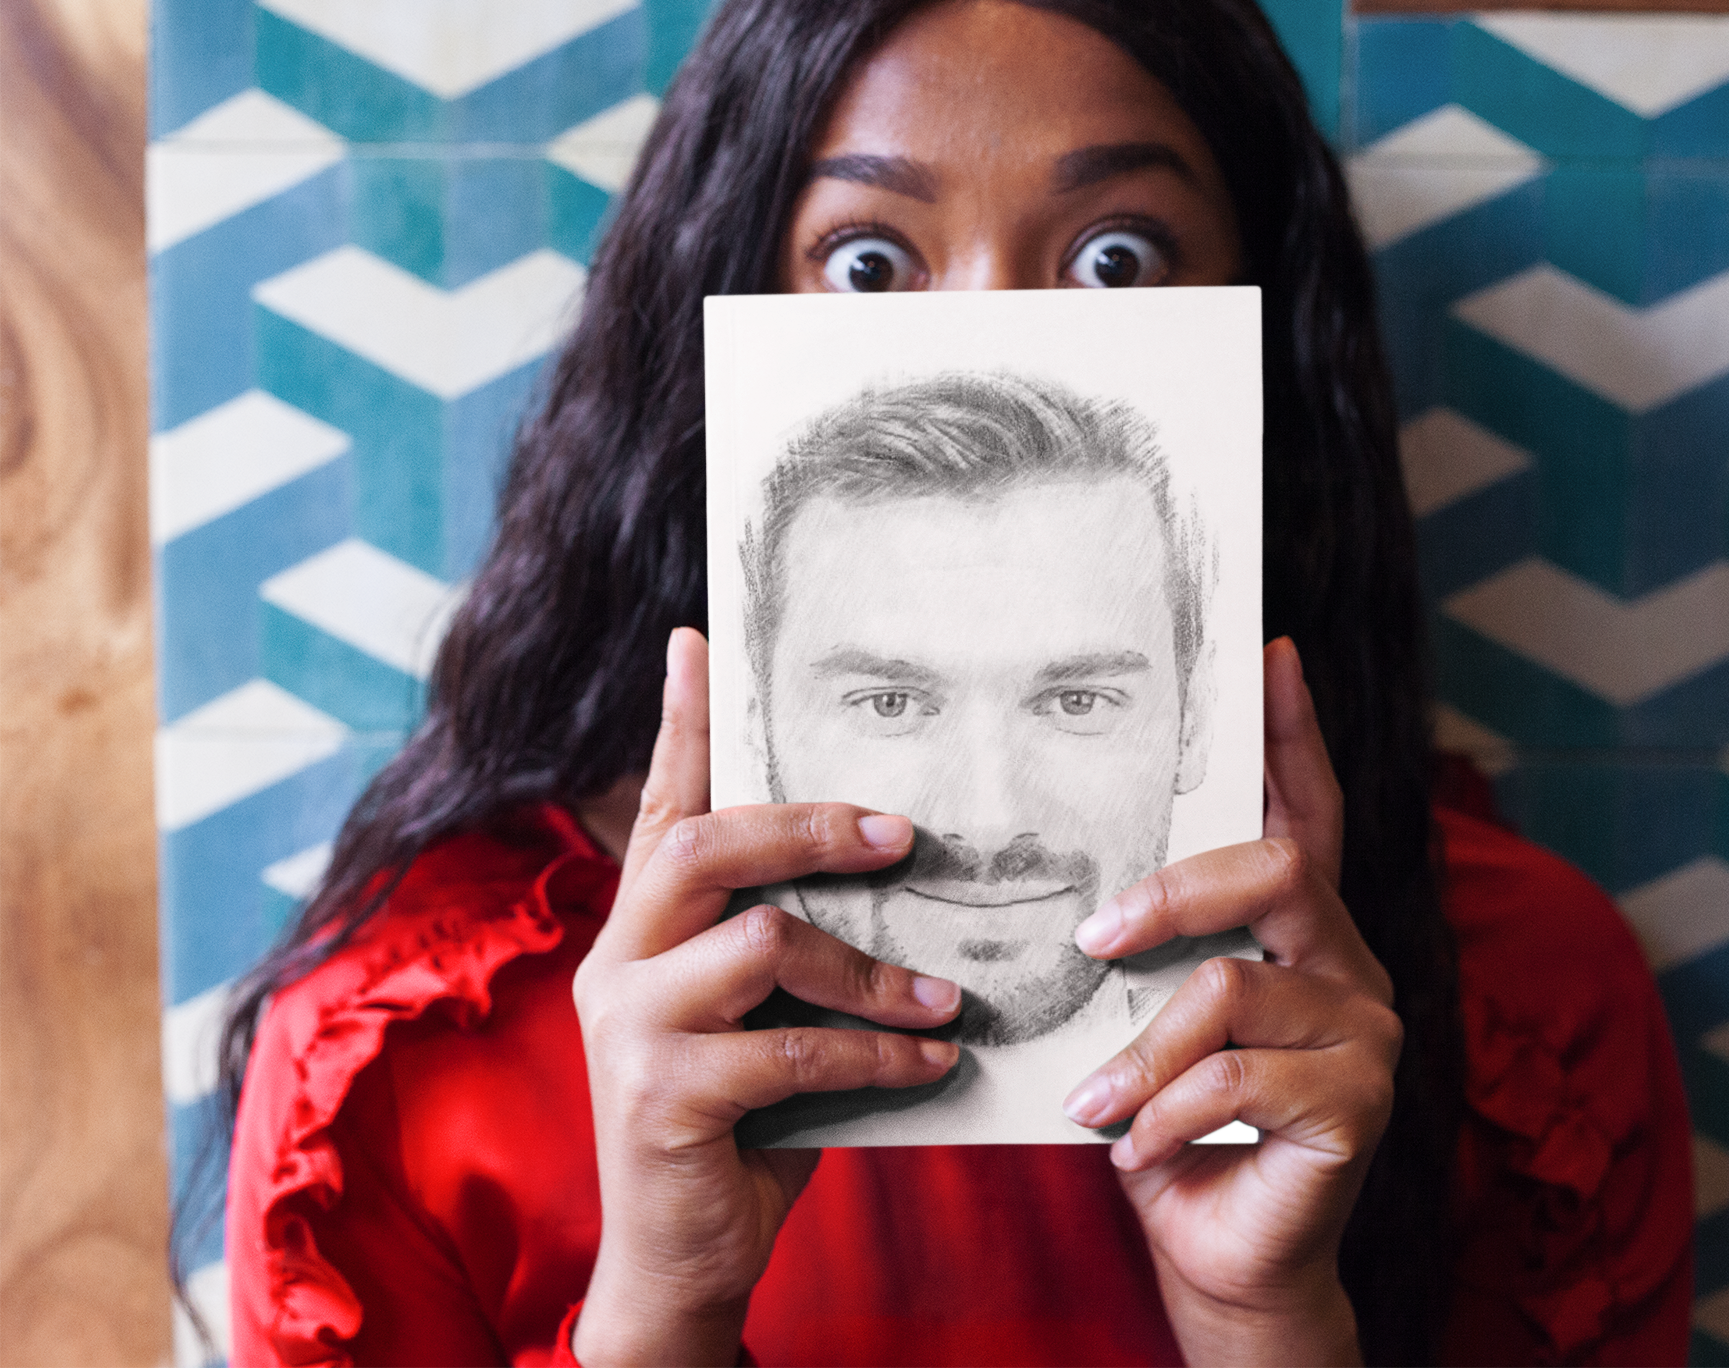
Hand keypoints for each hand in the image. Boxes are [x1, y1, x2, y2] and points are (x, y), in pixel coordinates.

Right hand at [570, 629, 962, 1365]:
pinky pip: (789, 1050)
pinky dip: (875, 1056)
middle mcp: (615, 959)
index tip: (697, 636)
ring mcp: (627, 1028)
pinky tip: (929, 1064)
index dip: (682, 721)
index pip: (661, 803)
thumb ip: (789, 947)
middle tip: (902, 832)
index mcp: (641, 927)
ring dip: (870, 968)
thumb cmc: (740, 1123)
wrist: (683, 1260)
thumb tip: (897, 868)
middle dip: (809, 825)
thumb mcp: (760, 1018)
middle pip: (704, 846)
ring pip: (759, 945)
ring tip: (945, 995)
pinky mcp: (660, 1099)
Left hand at [1061, 638, 1400, 1365]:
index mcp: (1302, 934)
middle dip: (1171, 893)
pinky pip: (1239, 1080)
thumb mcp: (1148, 1026)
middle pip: (1278, 868)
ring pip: (1235, 988)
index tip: (1271, 651)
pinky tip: (1138, 1149)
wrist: (1221, 1261)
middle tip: (1094, 934)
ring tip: (1095, 1102)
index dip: (1290, 734)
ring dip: (1142, 1052)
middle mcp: (1351, 965)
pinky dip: (1167, 1113)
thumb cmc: (1173, 1129)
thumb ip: (1144, 959)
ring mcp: (1367, 1033)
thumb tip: (1078, 895)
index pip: (1305, 813)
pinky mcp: (1361, 1105)